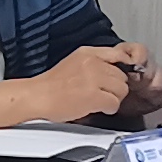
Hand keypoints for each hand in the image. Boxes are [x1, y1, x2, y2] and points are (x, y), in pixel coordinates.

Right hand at [21, 47, 161, 126]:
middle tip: (102, 94)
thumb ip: (94, 62)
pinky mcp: (94, 95)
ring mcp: (94, 78)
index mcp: (88, 52)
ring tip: (99, 101)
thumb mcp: (74, 62)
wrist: (37, 96)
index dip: (124, 67)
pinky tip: (97, 108)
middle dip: (115, 87)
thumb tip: (113, 70)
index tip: (120, 77)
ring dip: (113, 98)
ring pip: (121, 89)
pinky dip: (109, 109)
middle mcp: (93, 62)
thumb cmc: (52, 85)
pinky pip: (114, 103)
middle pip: (122, 76)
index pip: (119, 54)